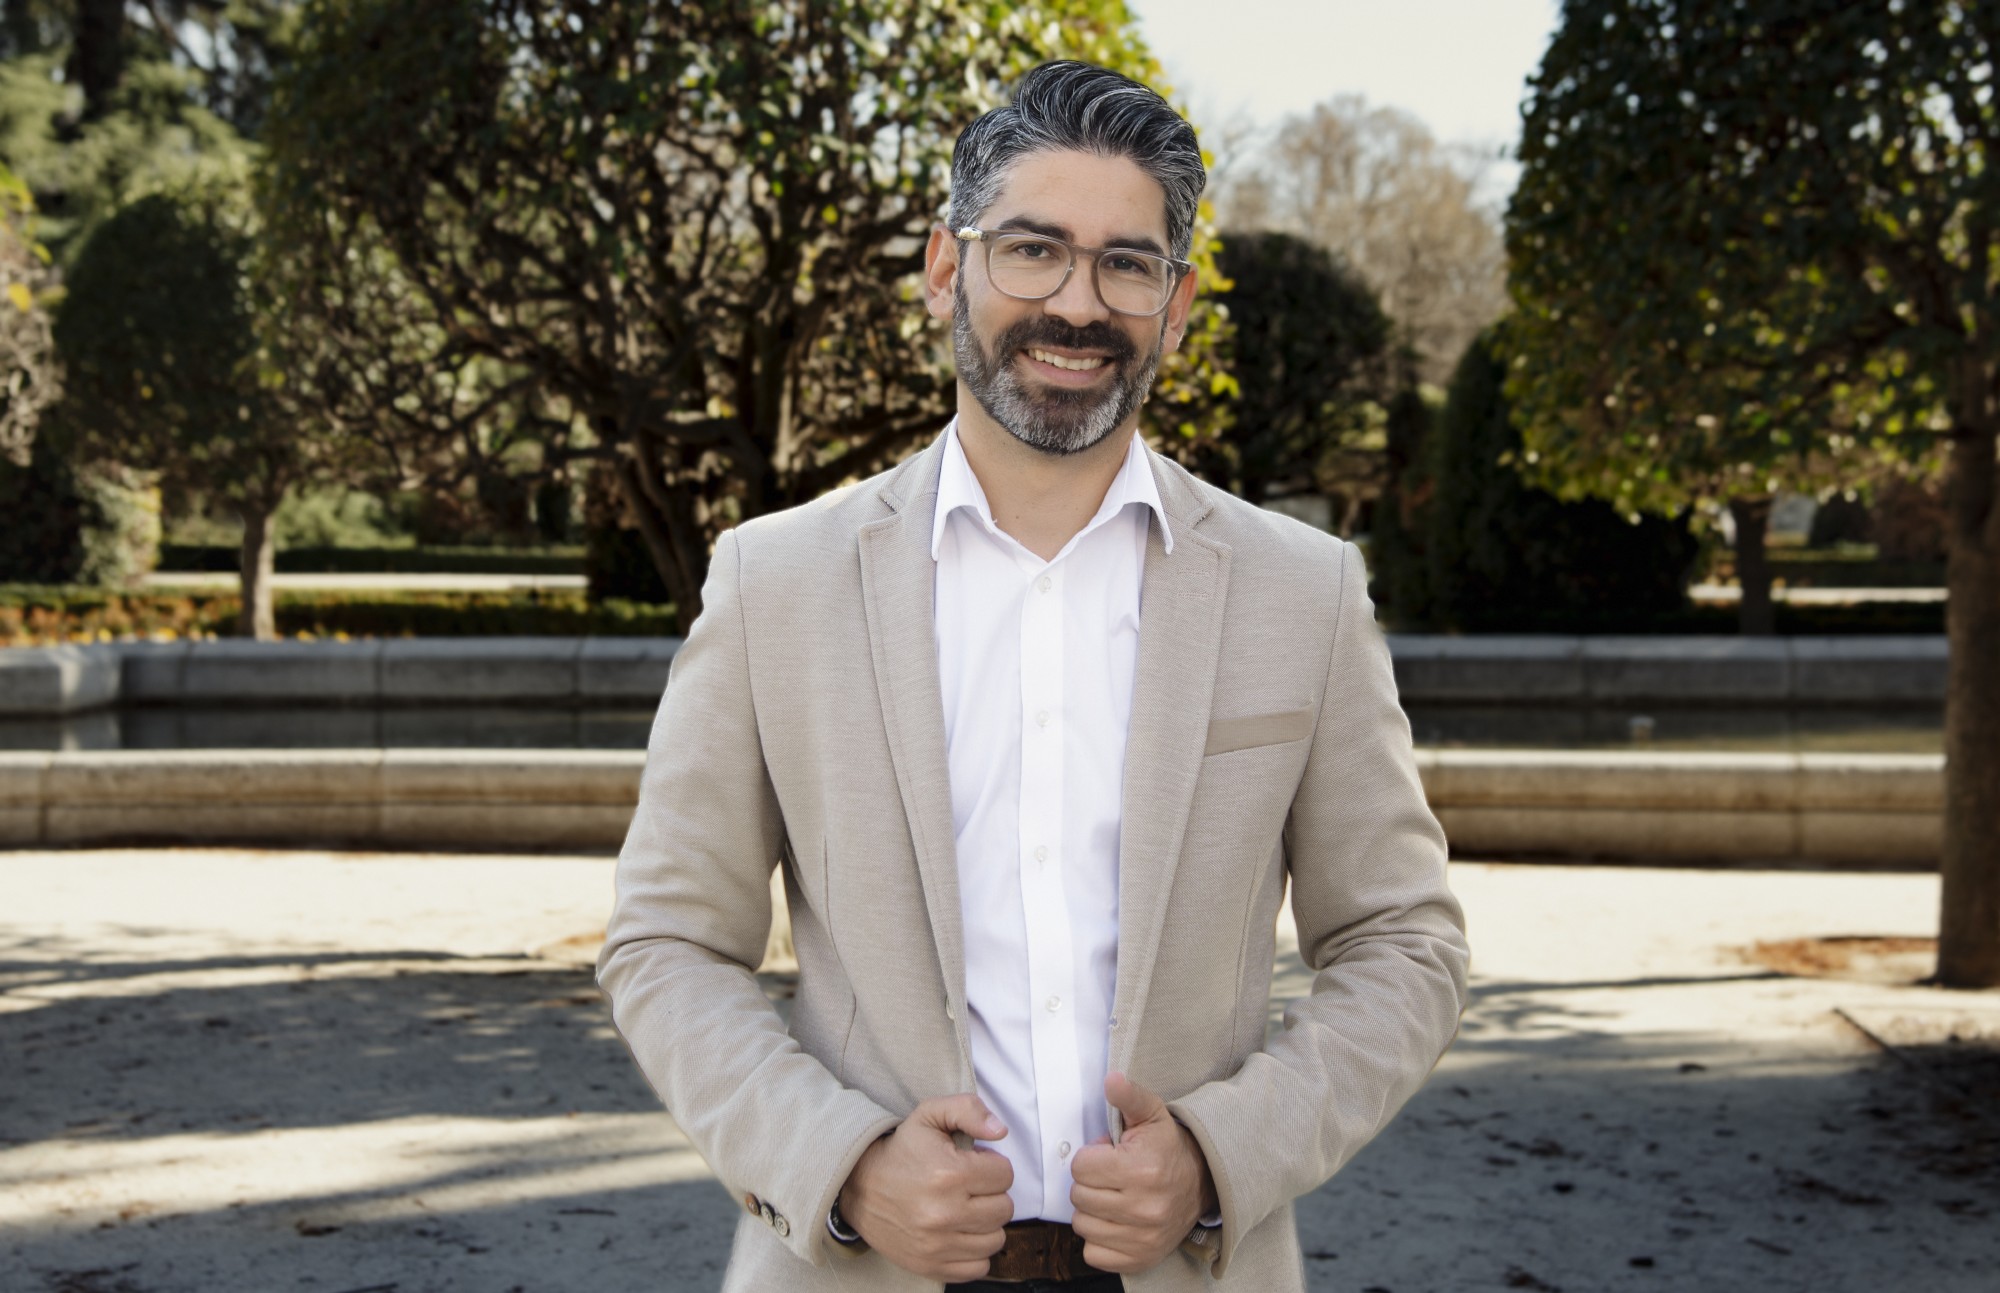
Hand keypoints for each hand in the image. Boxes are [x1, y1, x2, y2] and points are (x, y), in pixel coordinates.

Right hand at [838, 1093, 1014, 1281]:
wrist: (859, 1187)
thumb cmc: (901, 1151)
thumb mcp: (929, 1115)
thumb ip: (968, 1109)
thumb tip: (1000, 1131)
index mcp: (949, 1173)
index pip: (1005, 1174)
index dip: (991, 1165)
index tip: (972, 1165)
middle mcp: (945, 1213)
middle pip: (1004, 1208)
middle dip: (991, 1193)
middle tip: (968, 1187)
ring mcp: (938, 1245)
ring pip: (995, 1239)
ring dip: (985, 1223)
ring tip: (964, 1209)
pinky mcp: (932, 1266)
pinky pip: (979, 1267)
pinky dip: (975, 1252)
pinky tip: (959, 1233)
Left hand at [1068, 1072, 1216, 1273]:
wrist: (1201, 1185)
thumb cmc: (1166, 1148)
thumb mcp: (1151, 1115)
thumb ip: (1128, 1096)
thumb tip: (1111, 1079)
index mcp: (1142, 1170)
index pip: (1080, 1168)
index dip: (1090, 1158)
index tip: (1109, 1156)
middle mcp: (1144, 1207)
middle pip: (1078, 1197)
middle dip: (1090, 1184)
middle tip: (1112, 1178)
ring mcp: (1142, 1237)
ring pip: (1082, 1225)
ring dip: (1092, 1211)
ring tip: (1113, 1198)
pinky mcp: (1139, 1259)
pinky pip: (1092, 1254)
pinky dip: (1098, 1240)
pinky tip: (1115, 1222)